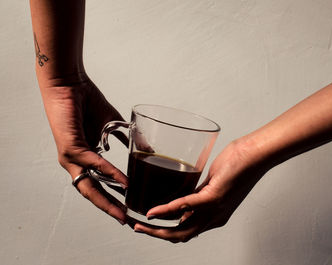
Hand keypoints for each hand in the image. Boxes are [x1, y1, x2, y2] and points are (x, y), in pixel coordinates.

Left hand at [40, 74, 128, 224]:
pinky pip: (93, 164)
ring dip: (107, 200)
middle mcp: (76, 162)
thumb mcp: (113, 125)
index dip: (112, 198)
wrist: (70, 84)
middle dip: (109, 208)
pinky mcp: (70, 147)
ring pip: (89, 186)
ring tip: (124, 211)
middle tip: (126, 221)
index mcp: (86, 158)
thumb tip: (148, 150)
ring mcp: (71, 157)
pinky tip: (123, 182)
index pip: (98, 185)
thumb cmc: (88, 103)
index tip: (128, 209)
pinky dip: (110, 173)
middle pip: (92, 192)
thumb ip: (128, 139)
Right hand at [133, 138, 268, 241]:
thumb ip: (199, 197)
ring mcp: (215, 209)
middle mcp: (215, 217)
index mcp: (215, 215)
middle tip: (138, 228)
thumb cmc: (239, 165)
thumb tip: (182, 205)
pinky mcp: (214, 196)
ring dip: (158, 229)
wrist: (256, 155)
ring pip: (182, 229)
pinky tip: (154, 211)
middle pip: (182, 236)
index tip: (151, 226)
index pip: (188, 231)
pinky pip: (185, 207)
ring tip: (141, 224)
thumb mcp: (214, 186)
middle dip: (157, 235)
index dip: (167, 232)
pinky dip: (166, 211)